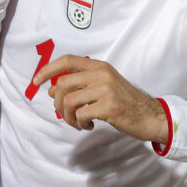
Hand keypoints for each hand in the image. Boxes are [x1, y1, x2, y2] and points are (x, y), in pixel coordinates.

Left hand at [33, 55, 169, 144]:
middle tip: (65, 115)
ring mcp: (106, 90)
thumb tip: (51, 90)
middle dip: (57, 103)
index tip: (36, 81)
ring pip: (68, 101)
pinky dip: (79, 123)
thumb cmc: (125, 102)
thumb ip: (80, 85)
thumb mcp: (104, 86)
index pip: (67, 60)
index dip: (48, 70)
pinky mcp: (108, 107)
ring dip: (67, 116)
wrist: (150, 116)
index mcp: (99, 66)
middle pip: (63, 84)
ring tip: (77, 123)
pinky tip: (88, 125)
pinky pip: (80, 114)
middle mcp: (102, 74)